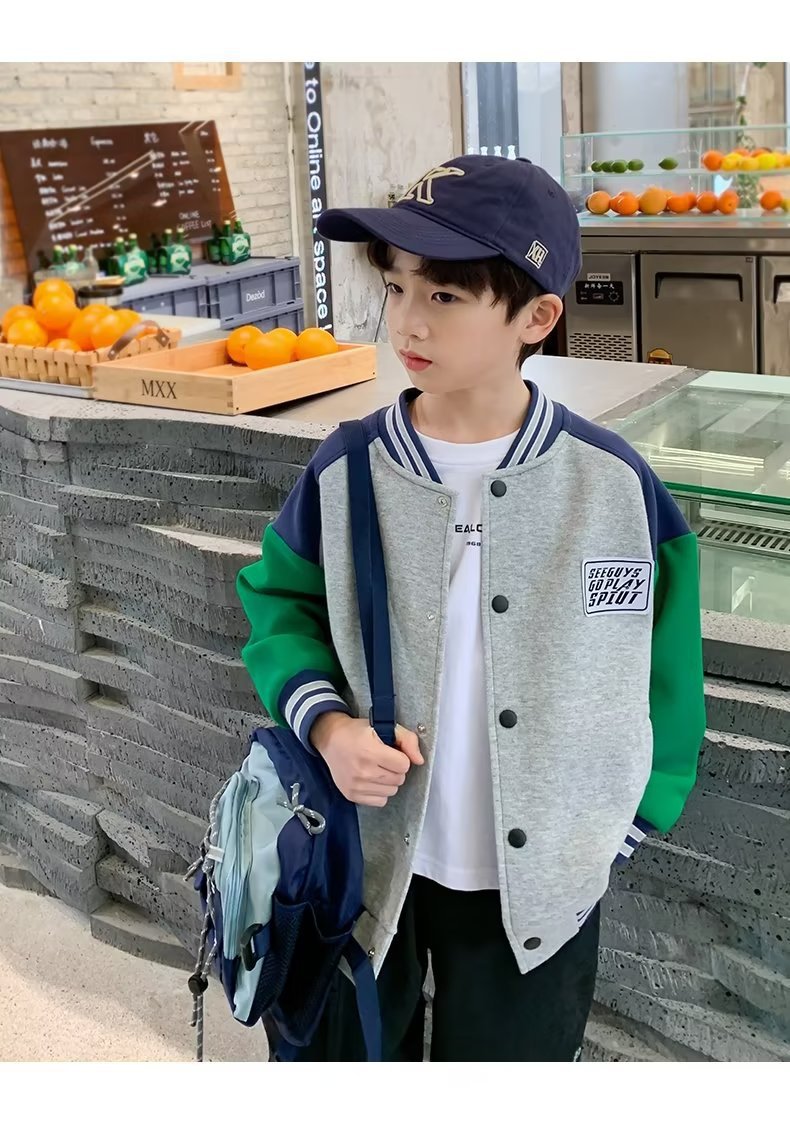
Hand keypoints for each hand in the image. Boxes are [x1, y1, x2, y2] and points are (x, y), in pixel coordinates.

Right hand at [309, 712, 423, 807]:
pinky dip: (380, 792)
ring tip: (377, 768)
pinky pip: (380, 801)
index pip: (404, 765)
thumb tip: (419, 760)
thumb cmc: (357, 732)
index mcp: (370, 752)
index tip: (392, 752)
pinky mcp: (351, 795)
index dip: (401, 757)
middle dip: (396, 769)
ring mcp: (356, 786)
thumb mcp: (384, 727)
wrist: (330, 740)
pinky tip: (371, 780)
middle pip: (399, 779)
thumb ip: (407, 739)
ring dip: (389, 781)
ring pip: (391, 791)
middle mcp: (363, 771)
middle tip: (383, 759)